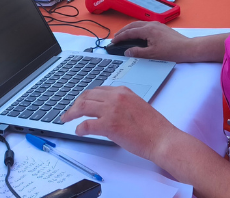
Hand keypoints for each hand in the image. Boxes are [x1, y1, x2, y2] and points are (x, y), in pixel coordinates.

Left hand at [60, 86, 177, 160]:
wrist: (162, 139)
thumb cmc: (153, 127)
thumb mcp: (137, 106)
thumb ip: (122, 104)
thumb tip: (108, 110)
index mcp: (123, 91)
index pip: (97, 90)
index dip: (85, 97)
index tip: (80, 103)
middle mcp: (116, 97)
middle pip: (87, 96)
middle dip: (75, 104)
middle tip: (69, 112)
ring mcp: (112, 110)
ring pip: (83, 107)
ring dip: (72, 113)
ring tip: (67, 119)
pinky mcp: (109, 125)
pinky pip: (87, 124)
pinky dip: (79, 128)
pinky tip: (78, 131)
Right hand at [110, 21, 196, 61]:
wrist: (188, 48)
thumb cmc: (171, 51)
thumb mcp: (152, 54)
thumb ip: (138, 52)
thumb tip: (127, 51)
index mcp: (148, 30)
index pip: (129, 32)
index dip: (120, 37)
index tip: (113, 42)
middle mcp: (151, 24)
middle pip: (133, 25)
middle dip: (123, 31)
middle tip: (116, 37)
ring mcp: (157, 25)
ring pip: (139, 24)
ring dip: (130, 29)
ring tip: (124, 35)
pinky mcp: (161, 27)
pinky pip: (145, 25)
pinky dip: (138, 29)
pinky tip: (138, 34)